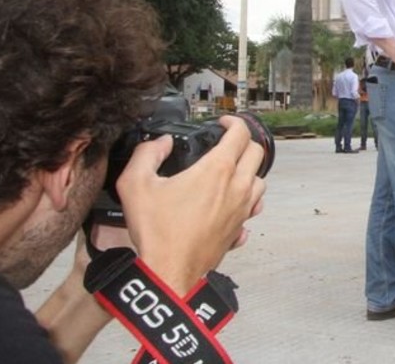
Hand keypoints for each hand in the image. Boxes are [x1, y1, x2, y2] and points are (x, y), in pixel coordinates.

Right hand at [116, 115, 266, 291]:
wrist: (168, 272)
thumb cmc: (157, 232)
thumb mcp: (135, 184)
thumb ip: (147, 154)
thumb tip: (160, 144)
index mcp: (217, 171)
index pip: (241, 134)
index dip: (233, 122)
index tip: (222, 123)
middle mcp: (236, 188)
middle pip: (257, 153)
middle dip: (243, 142)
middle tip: (226, 143)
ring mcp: (242, 211)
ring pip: (259, 181)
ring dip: (248, 171)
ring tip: (228, 172)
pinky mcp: (239, 230)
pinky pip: (252, 209)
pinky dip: (246, 201)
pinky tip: (229, 204)